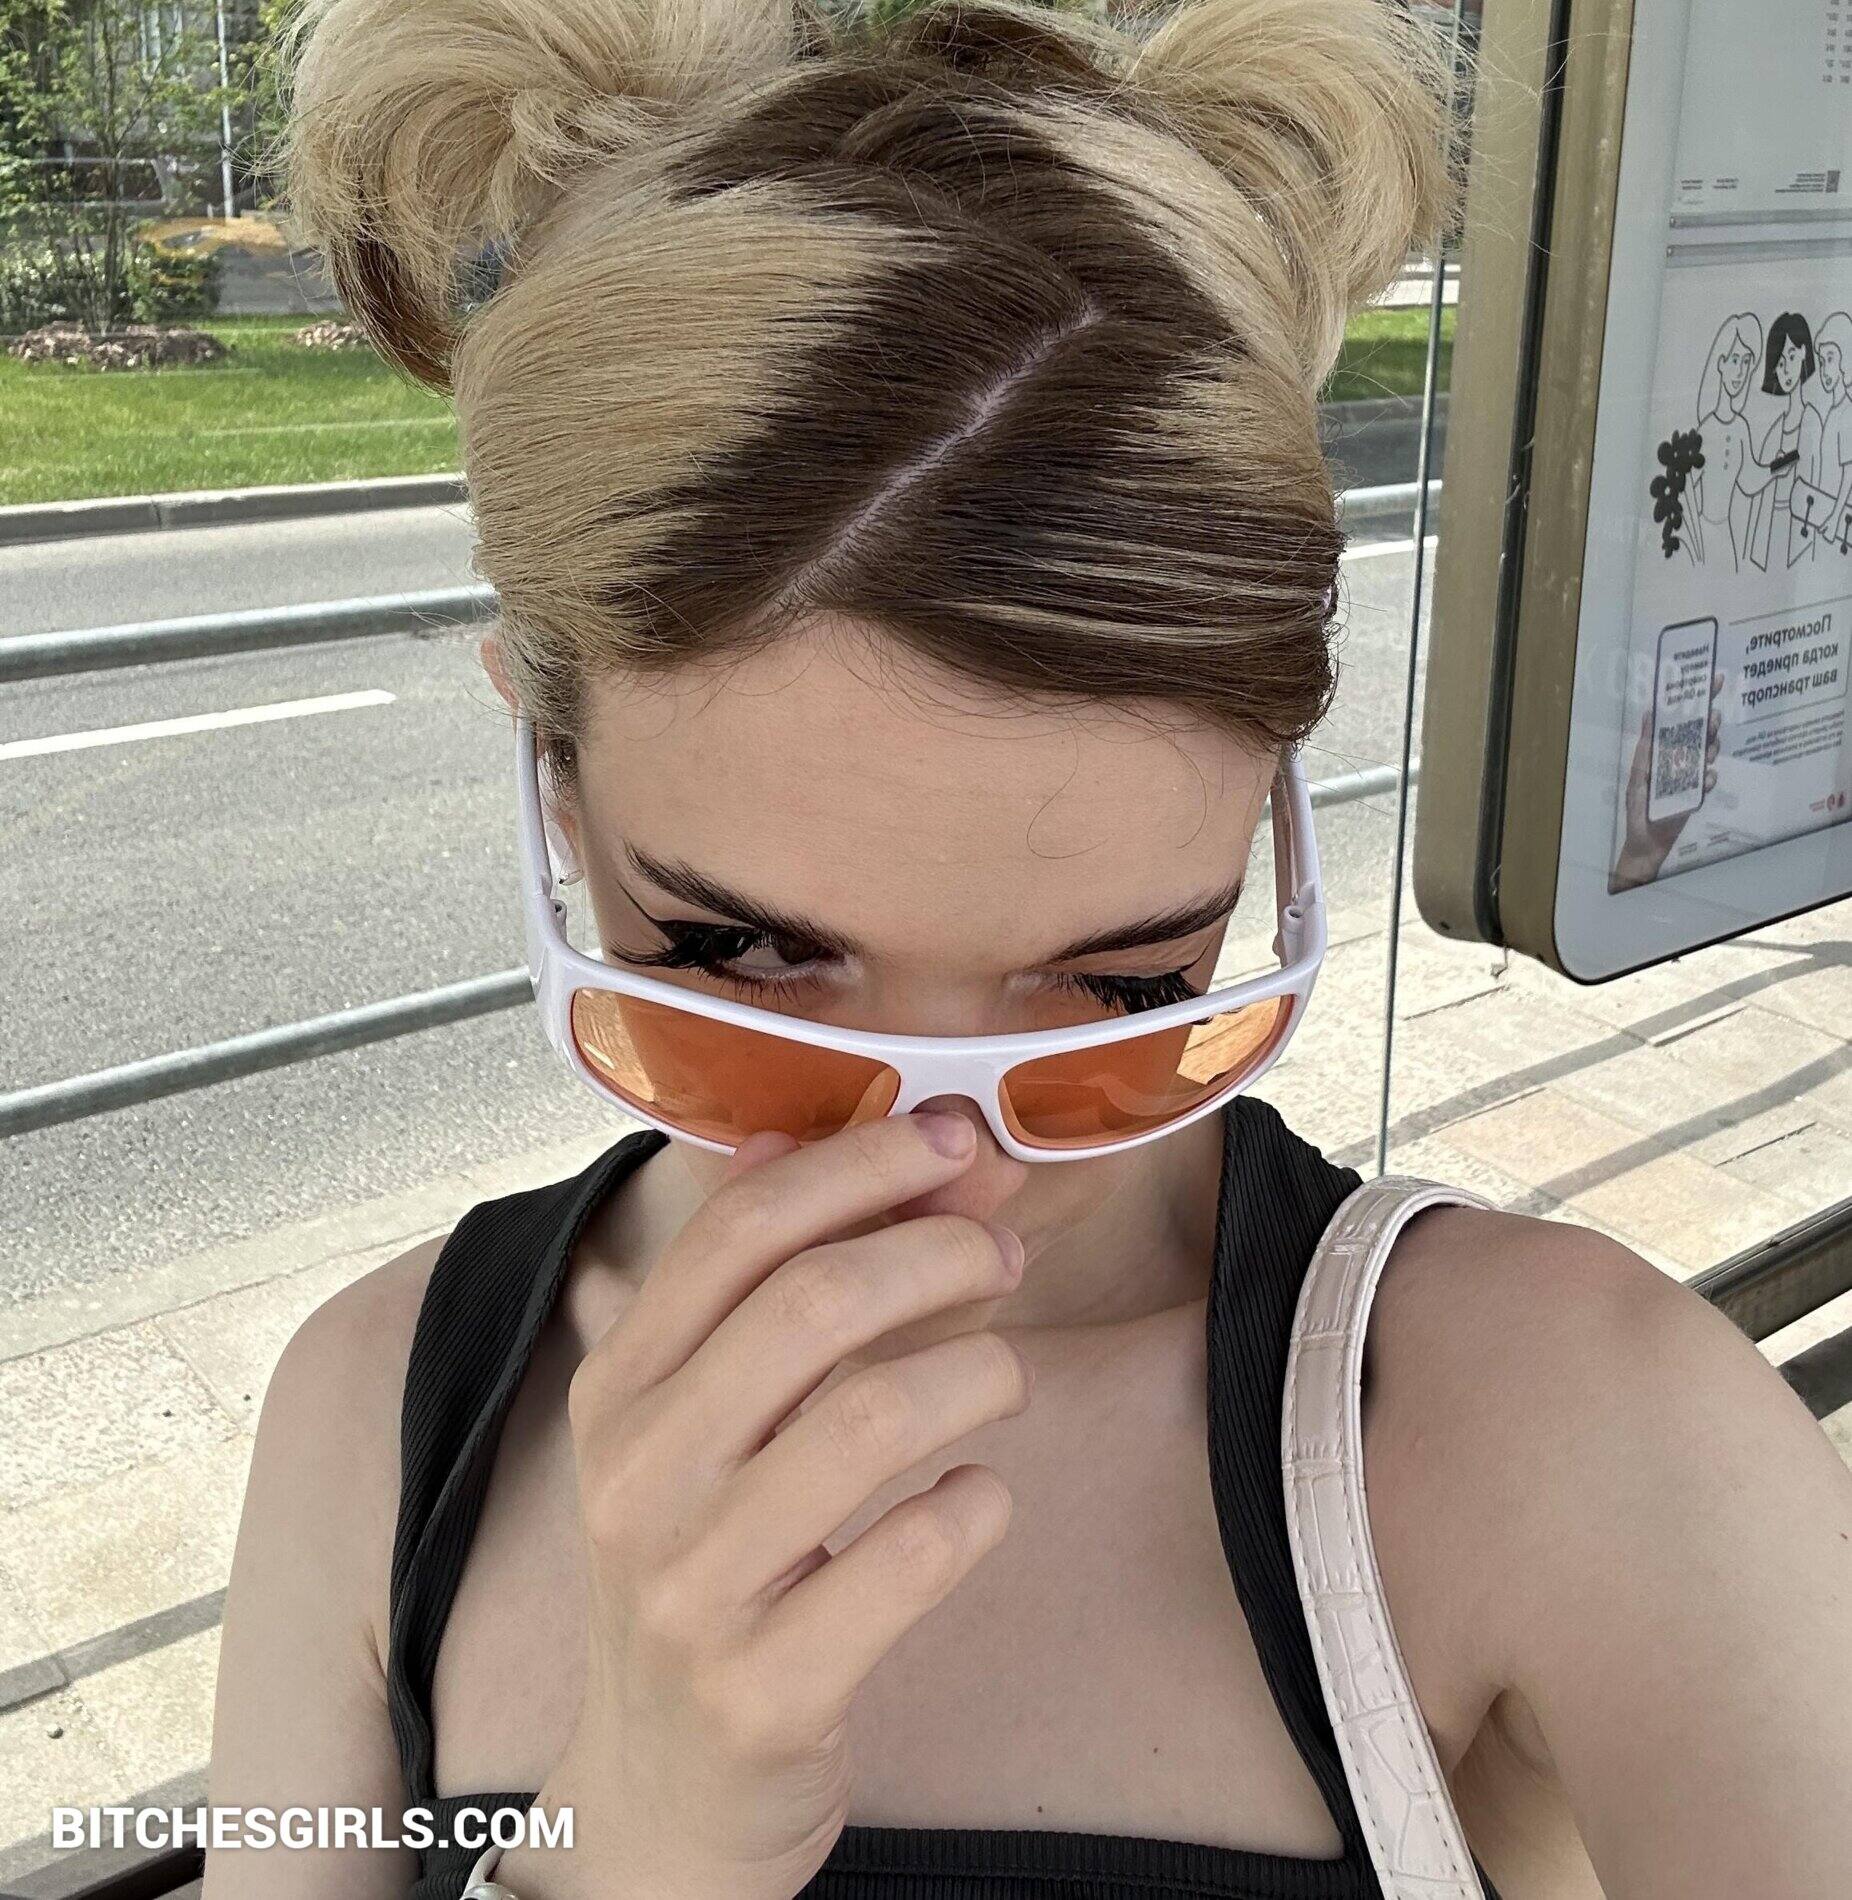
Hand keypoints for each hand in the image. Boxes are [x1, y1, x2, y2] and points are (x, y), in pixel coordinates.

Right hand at [492, 1111, 1032, 1899]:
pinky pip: (909, 1560)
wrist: (661, 1791)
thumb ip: (759, 1283)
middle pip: (813, 1305)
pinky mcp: (764, 1690)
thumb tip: (817, 1134)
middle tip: (1003, 1253)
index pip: (739, 1233)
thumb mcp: (695, 1425)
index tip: (955, 1143)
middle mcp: (637, 1477)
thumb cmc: (700, 1570)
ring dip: (978, 1371)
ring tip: (1003, 1376)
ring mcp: (692, 1590)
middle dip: (938, 1252)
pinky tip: (978, 1498)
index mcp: (616, 1390)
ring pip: (871, 1420)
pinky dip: (974, 1508)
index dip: (861, 1166)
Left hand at [1610, 670, 1722, 891]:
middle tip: (1712, 714)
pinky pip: (1707, 782)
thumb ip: (1646, 747)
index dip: (1698, 700)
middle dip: (1710, 721)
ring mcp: (1693, 776)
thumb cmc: (1639, 807)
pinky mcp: (1698, 795)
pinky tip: (1706, 778)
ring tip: (1711, 740)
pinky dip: (1708, 778)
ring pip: (1709, 754)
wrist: (1646, 840)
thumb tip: (1649, 714)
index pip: (1685, 720)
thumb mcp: (1639, 774)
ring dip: (1712, 745)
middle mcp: (1683, 760)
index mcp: (1668, 750)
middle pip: (1702, 733)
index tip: (1710, 679)